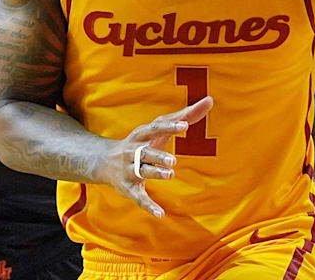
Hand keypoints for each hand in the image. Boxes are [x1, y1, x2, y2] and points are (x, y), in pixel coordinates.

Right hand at [94, 96, 213, 218]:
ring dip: (155, 173)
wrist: (103, 161)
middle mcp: (133, 151)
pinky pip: (139, 197)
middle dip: (158, 156)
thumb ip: (185, 116)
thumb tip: (210, 100)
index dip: (169, 127)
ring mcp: (130, 170)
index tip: (184, 125)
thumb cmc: (141, 142)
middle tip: (173, 160)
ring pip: (142, 172)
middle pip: (145, 152)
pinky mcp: (129, 188)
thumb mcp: (158, 130)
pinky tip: (160, 214)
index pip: (155, 128)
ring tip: (170, 174)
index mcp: (141, 135)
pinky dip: (149, 205)